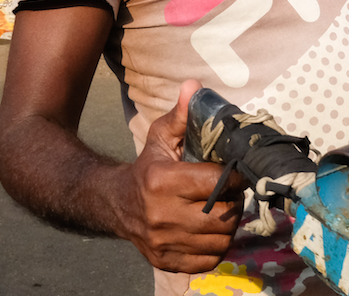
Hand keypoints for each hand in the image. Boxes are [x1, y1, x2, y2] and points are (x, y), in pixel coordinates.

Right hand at [119, 80, 246, 272]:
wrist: (115, 204)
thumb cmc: (148, 166)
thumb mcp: (160, 137)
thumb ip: (181, 115)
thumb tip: (194, 86)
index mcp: (162, 181)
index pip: (217, 182)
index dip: (233, 177)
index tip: (234, 172)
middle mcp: (161, 216)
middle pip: (223, 214)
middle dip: (233, 201)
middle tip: (229, 192)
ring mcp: (163, 243)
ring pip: (221, 239)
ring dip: (229, 224)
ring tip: (221, 209)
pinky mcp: (167, 262)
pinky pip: (210, 259)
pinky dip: (217, 245)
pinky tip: (210, 229)